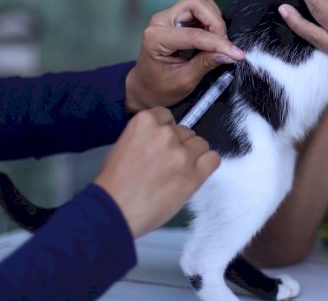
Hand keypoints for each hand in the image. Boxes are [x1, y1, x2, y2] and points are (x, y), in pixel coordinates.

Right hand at [94, 107, 220, 237]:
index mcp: (145, 122)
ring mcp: (182, 154)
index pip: (167, 117)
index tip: (161, 144)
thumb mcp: (124, 144)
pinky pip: (213, 160)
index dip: (165, 131)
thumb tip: (164, 138)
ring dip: (193, 156)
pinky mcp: (194, 176)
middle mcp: (166, 134)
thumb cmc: (114, 183)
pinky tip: (195, 174)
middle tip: (166, 164)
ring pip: (201, 144)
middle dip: (178, 145)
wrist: (114, 211)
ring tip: (177, 172)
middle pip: (186, 132)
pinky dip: (207, 164)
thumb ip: (147, 136)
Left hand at [125, 0, 244, 111]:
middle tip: (224, 45)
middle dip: (216, 23)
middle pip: (196, 3)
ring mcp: (168, 15)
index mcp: (156, 38)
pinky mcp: (176, 15)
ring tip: (217, 41)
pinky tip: (211, 35)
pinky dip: (210, 17)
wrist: (146, 87)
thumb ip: (206, 64)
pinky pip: (198, 6)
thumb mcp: (185, 81)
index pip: (194, 34)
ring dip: (214, 18)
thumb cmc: (161, 88)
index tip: (236, 54)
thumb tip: (230, 54)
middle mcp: (160, 20)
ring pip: (198, 0)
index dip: (218, 43)